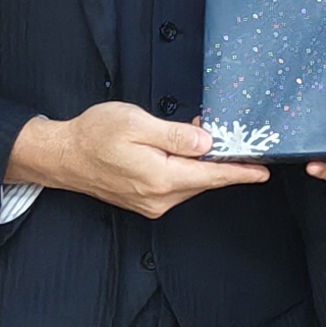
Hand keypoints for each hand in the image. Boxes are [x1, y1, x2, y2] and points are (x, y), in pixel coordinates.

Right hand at [6, 100, 270, 219]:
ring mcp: (151, 204)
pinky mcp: (144, 203)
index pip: (211, 175)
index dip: (240, 171)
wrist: (62, 156)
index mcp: (160, 178)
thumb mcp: (136, 122)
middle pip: (203, 180)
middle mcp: (159, 198)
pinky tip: (177, 152)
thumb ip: (174, 135)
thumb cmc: (94, 134)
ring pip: (190, 183)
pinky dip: (183, 170)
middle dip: (218, 159)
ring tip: (194, 136)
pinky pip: (175, 187)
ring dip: (199, 164)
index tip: (263, 171)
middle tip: (226, 136)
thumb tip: (206, 142)